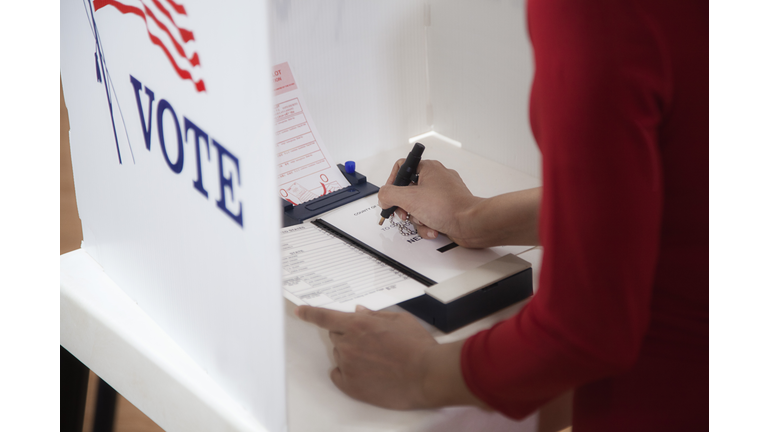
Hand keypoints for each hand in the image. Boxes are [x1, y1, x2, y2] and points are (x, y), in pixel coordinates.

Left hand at [295, 305, 437, 408]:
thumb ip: (375, 315)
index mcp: (358, 324)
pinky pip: (338, 374)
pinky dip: (347, 372)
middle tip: (371, 342)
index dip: (310, 313)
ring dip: (351, 354)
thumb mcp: (399, 320)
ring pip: (339, 355)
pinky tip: (366, 373)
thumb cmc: (417, 347)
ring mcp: (348, 366)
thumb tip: (361, 312)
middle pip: (335, 335)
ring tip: (378, 360)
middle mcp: (348, 344)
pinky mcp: (351, 385)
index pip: (325, 316)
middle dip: (348, 335)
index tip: (301, 312)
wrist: (427, 375)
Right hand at [378, 159, 483, 245]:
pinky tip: (433, 228)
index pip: (402, 168)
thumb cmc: (448, 207)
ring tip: (424, 221)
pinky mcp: (447, 209)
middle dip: (405, 207)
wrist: (471, 224)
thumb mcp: (409, 198)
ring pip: (418, 207)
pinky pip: (429, 216)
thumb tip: (383, 196)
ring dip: (417, 219)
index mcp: (428, 168)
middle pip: (408, 191)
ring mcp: (443, 195)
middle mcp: (436, 179)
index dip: (392, 182)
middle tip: (404, 213)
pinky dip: (428, 225)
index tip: (390, 195)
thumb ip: (389, 194)